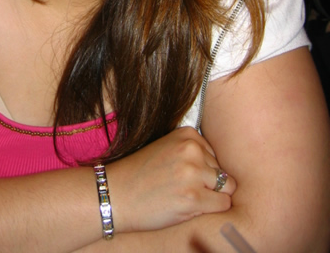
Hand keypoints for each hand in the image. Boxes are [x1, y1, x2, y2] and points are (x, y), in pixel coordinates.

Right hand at [106, 126, 235, 233]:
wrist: (116, 194)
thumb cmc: (141, 175)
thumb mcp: (167, 149)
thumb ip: (192, 151)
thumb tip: (224, 168)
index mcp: (187, 134)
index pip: (215, 154)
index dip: (203, 169)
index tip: (184, 175)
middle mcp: (192, 150)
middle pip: (223, 170)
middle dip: (209, 183)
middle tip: (184, 189)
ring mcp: (193, 173)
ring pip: (227, 187)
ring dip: (212, 196)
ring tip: (188, 197)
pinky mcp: (193, 197)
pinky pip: (223, 204)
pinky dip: (212, 209)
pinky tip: (191, 207)